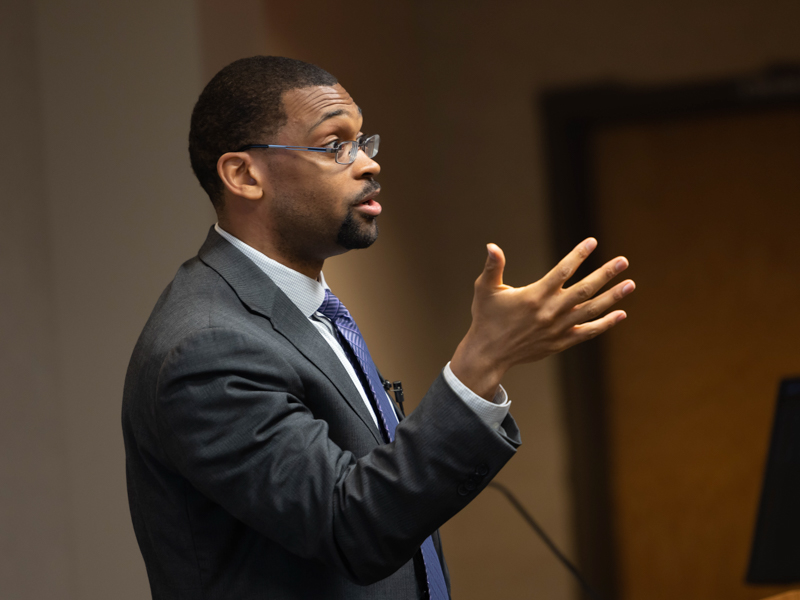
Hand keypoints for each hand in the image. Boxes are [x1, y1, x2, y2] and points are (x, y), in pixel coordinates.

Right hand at [450, 238, 634, 399]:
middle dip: (605, 274)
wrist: (489, 353)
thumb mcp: (485, 289)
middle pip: (584, 290)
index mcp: (534, 296)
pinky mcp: (560, 342)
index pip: (562, 271)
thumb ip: (493, 267)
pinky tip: (621, 314)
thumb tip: (491, 245)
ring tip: (630, 284)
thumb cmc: (486, 318)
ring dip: (613, 297)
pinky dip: (605, 324)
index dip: (578, 255)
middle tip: (623, 261)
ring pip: (591, 310)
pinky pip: (588, 332)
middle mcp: (550, 312)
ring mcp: (557, 329)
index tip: (592, 242)